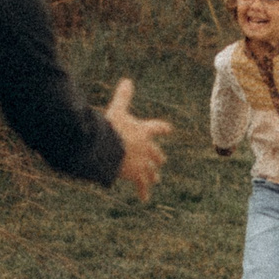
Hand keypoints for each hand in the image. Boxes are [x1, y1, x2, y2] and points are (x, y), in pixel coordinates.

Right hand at [104, 78, 171, 200]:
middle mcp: (146, 148)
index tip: (169, 130)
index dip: (163, 129)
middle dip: (157, 157)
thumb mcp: (118, 110)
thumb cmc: (113, 127)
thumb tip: (128, 80)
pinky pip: (141, 185)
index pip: (157, 128)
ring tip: (155, 181)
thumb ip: (123, 97)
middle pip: (155, 154)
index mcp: (144, 131)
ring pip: (151, 171)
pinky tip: (145, 198)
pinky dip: (142, 191)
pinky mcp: (136, 175)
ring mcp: (142, 163)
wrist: (110, 147)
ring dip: (152, 176)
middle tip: (161, 161)